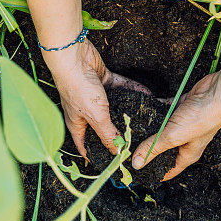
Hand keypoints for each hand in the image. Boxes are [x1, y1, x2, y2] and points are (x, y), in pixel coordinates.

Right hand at [43, 38, 149, 157]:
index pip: (87, 147)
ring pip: (115, 106)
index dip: (98, 156)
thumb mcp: (96, 116)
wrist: (73, 57)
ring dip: (129, 110)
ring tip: (146, 118)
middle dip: (119, 133)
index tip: (114, 164)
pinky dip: (133, 90)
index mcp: (78, 125)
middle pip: (104, 127)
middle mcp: (86, 112)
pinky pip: (121, 88)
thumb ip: (109, 134)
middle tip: (137, 140)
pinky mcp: (103, 81)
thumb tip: (119, 153)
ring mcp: (95, 96)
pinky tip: (147, 95)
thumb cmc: (78, 88)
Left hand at [131, 73, 220, 180]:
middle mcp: (185, 141)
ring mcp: (183, 124)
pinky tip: (142, 108)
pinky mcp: (181, 108)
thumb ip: (153, 148)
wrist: (217, 93)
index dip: (153, 172)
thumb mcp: (173, 136)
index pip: (168, 169)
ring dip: (149, 127)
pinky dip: (155, 109)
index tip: (136, 172)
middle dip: (147, 147)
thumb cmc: (202, 118)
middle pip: (162, 148)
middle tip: (127, 147)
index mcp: (187, 154)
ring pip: (162, 128)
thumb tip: (136, 164)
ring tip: (130, 128)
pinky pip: (164, 110)